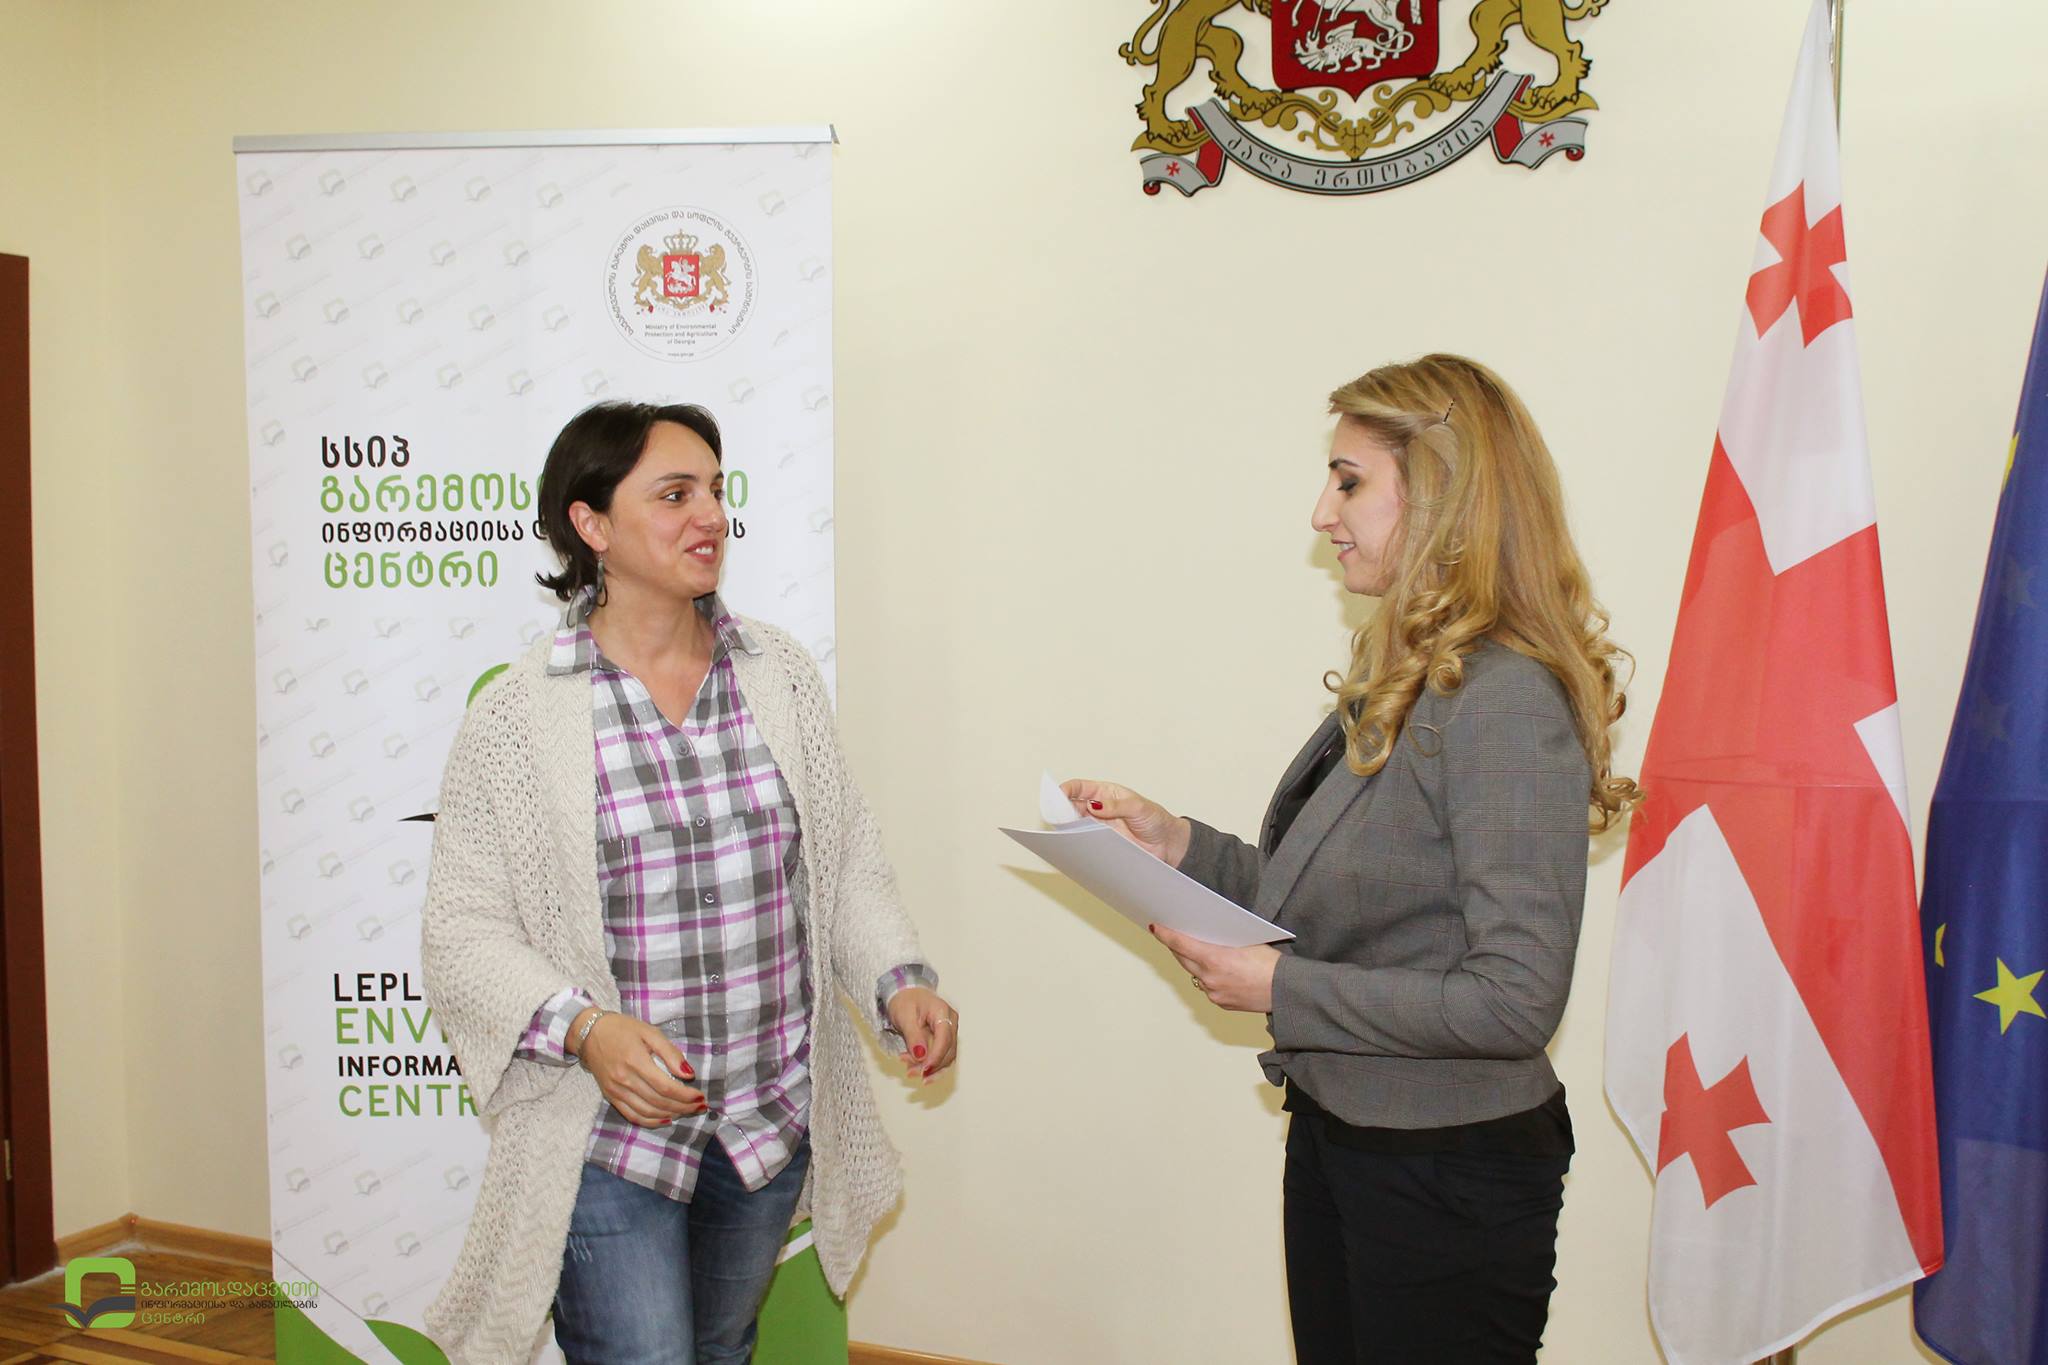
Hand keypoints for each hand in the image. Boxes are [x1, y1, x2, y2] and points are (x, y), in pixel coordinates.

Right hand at [571, 1010, 707, 1126]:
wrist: (590, 1033)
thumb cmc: (623, 1029)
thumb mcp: (650, 1032)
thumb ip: (670, 1053)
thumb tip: (688, 1074)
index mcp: (636, 1061)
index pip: (666, 1087)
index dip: (686, 1096)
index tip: (701, 1097)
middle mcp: (624, 1080)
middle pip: (659, 1102)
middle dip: (683, 1107)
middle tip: (700, 1106)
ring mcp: (616, 1091)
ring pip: (647, 1112)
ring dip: (671, 1115)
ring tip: (687, 1112)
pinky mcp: (610, 1096)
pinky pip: (632, 1115)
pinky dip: (650, 1121)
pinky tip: (665, 1119)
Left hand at [886, 987, 958, 1085]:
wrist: (905, 993)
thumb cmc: (905, 1000)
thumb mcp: (905, 1016)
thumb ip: (913, 1036)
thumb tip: (921, 1055)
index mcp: (943, 1012)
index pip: (945, 1039)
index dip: (936, 1057)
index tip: (923, 1070)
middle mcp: (950, 1022)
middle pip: (948, 1051)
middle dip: (931, 1066)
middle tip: (911, 1072)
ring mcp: (949, 1031)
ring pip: (947, 1056)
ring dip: (931, 1068)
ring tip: (912, 1072)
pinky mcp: (943, 1038)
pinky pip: (941, 1055)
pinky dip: (930, 1064)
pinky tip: (917, 1069)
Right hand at [1060, 779, 1191, 866]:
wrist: (1167, 845)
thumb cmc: (1156, 820)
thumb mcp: (1138, 808)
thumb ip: (1116, 806)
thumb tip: (1094, 804)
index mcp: (1106, 792)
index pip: (1079, 787)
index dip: (1065, 789)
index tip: (1057, 795)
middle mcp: (1099, 808)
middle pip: (1071, 805)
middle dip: (1061, 808)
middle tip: (1057, 816)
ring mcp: (1098, 826)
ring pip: (1074, 824)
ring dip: (1066, 826)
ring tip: (1063, 831)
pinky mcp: (1101, 843)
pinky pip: (1083, 841)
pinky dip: (1075, 842)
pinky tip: (1073, 844)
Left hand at [1151, 924, 1280, 1013]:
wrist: (1285, 991)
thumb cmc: (1270, 964)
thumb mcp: (1245, 942)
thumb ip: (1221, 942)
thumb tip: (1207, 937)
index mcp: (1213, 958)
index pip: (1180, 944)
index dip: (1165, 935)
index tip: (1155, 927)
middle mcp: (1209, 978)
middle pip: (1183, 959)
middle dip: (1176, 948)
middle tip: (1171, 937)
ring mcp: (1213, 993)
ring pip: (1195, 975)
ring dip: (1193, 964)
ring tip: (1197, 953)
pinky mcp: (1221, 1003)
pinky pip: (1207, 988)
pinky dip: (1208, 978)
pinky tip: (1216, 972)